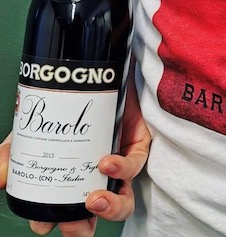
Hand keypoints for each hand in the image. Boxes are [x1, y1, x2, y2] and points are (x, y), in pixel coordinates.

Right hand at [0, 72, 151, 236]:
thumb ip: (10, 154)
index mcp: (71, 183)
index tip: (43, 222)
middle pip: (92, 218)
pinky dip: (122, 169)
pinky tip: (106, 163)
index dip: (53, 223)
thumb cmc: (64, 111)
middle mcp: (96, 180)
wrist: (95, 79)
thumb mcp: (31, 133)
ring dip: (110, 208)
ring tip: (92, 200)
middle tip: (69, 218)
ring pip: (123, 202)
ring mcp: (119, 166)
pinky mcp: (137, 147)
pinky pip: (134, 165)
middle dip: (79, 227)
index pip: (63, 215)